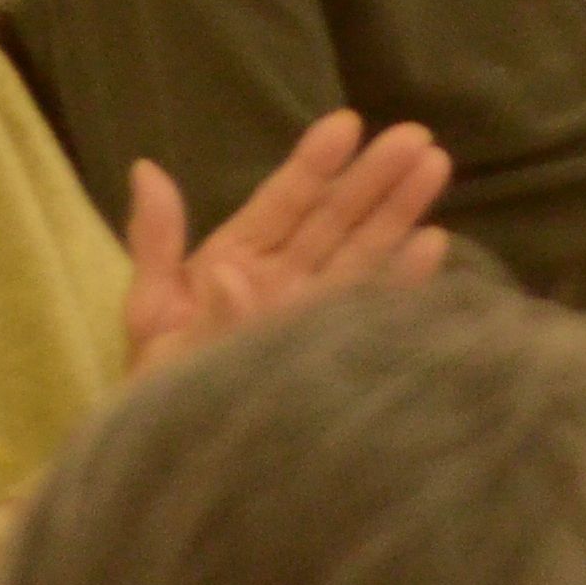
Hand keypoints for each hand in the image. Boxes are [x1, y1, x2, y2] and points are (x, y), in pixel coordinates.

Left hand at [119, 111, 453, 372]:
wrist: (178, 460)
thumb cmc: (162, 388)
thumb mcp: (151, 310)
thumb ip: (156, 242)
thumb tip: (149, 170)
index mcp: (240, 260)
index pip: (284, 201)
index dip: (316, 164)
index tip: (347, 124)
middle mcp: (286, 283)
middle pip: (336, 219)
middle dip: (375, 178)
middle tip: (416, 135)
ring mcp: (314, 316)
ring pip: (363, 253)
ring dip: (400, 212)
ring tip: (436, 166)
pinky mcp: (336, 352)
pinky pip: (375, 310)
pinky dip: (404, 280)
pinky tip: (434, 245)